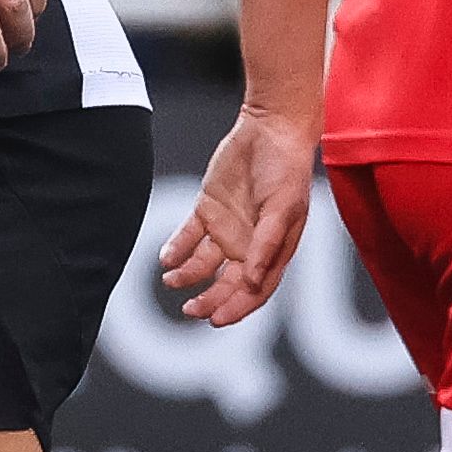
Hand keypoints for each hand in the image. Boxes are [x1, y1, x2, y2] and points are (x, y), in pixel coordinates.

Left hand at [158, 104, 319, 328]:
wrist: (270, 130)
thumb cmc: (286, 170)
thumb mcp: (282, 209)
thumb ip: (266, 245)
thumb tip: (253, 282)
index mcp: (272, 250)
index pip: (256, 290)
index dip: (237, 308)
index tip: (216, 320)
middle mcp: (248, 245)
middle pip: (227, 283)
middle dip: (209, 300)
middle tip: (190, 310)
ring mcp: (227, 229)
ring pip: (203, 264)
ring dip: (187, 276)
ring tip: (171, 280)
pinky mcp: (207, 210)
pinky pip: (188, 237)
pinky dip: (176, 249)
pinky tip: (166, 258)